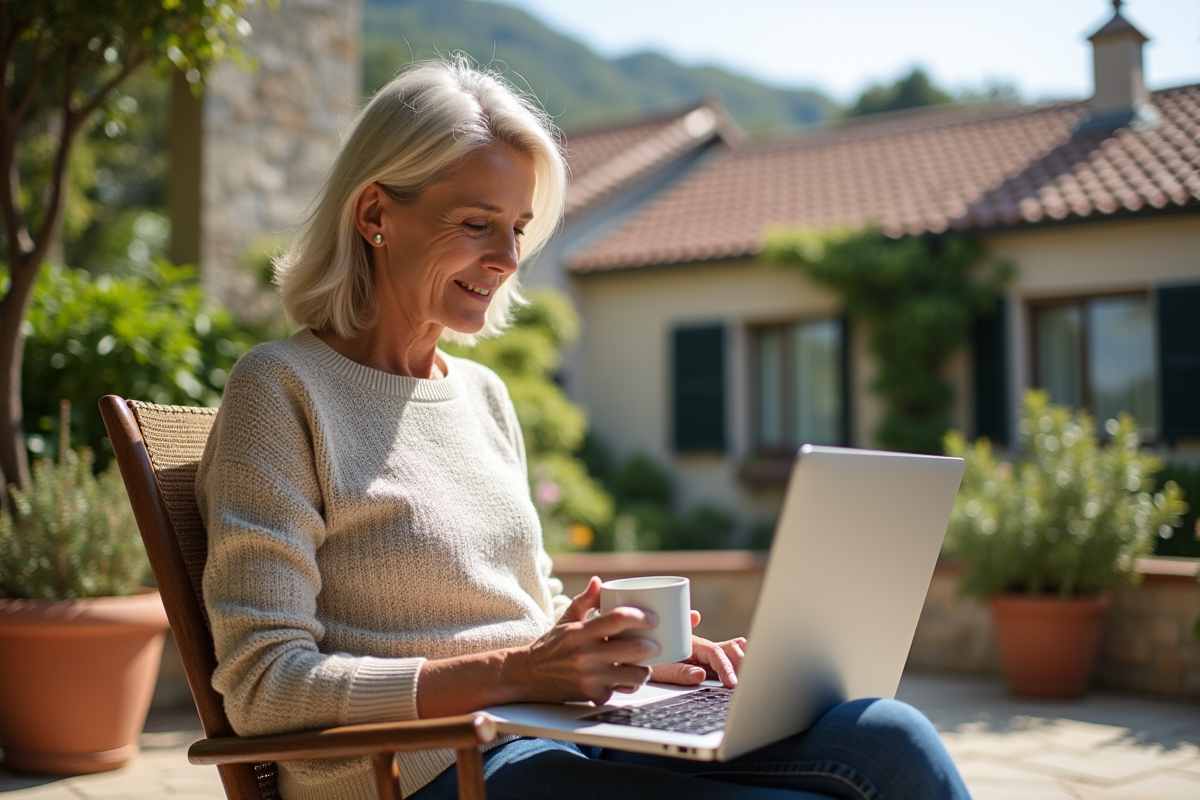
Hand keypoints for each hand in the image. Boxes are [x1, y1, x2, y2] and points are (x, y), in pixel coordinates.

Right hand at [505, 576, 658, 704]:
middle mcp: (586, 655)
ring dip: (644, 670)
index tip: (653, 618)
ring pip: (633, 675)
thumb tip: (598, 581)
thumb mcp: (566, 620)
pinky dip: (626, 686)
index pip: (618, 619)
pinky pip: (620, 691)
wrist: (528, 675)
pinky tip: (626, 680)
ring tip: (644, 665)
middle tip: (656, 644)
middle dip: (651, 646)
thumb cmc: (551, 645)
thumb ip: (585, 600)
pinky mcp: (591, 696)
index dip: (641, 616)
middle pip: (632, 648)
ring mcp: (590, 677)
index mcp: (581, 632)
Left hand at [649, 610, 746, 687]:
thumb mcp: (659, 669)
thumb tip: (700, 676)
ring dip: (741, 659)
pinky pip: (726, 657)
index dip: (726, 667)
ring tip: (749, 675)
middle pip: (729, 648)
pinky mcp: (707, 662)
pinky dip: (738, 659)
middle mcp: (701, 646)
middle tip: (745, 681)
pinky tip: (746, 666)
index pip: (716, 653)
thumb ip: (679, 673)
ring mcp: (705, 653)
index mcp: (691, 644)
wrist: (637, 657)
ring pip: (731, 650)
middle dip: (740, 662)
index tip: (732, 683)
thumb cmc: (648, 661)